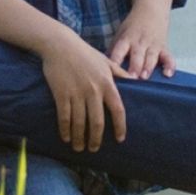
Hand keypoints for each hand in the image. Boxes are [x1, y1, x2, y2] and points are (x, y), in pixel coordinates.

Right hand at [31, 27, 124, 147]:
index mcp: (107, 83)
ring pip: (79, 122)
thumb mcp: (106, 61)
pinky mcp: (61, 94)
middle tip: (94, 149)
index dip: (120, 126)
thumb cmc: (85, 53)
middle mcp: (93, 90)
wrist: (60, 45)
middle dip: (96, 139)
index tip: (120, 139)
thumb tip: (135, 81)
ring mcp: (76, 93)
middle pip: (97, 122)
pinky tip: (66, 137)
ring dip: (79, 138)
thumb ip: (120, 73)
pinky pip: (64, 117)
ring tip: (79, 148)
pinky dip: (65, 129)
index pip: (118, 109)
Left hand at [109, 6, 177, 80]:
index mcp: (126, 39)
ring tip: (145, 77)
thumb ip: (113, 51)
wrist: (151, 11)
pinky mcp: (164, 47)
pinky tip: (169, 74)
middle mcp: (139, 42)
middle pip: (137, 55)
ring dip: (148, 67)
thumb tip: (102, 68)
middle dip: (134, 66)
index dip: (116, 59)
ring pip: (151, 57)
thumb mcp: (120, 35)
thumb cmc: (132, 28)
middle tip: (131, 77)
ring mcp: (153, 45)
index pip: (119, 50)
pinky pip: (168, 57)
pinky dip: (169, 65)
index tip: (112, 69)